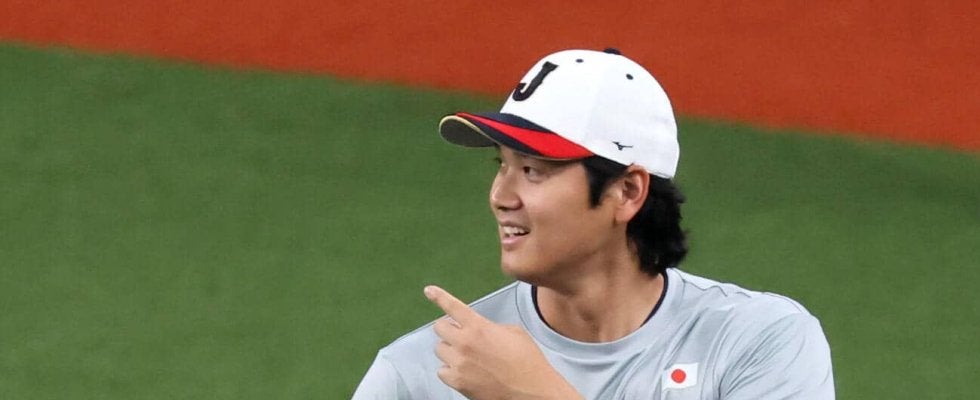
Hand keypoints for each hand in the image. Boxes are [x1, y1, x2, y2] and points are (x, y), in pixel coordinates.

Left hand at [424, 285, 582, 399]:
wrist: (531, 391)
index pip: (453, 306)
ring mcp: (458, 363)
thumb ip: (491, 327)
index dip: (439, 296)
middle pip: (439, 328)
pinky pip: (441, 371)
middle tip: (461, 336)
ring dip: (450, 350)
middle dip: (449, 329)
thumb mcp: (514, 333)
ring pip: (439, 350)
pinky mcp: (457, 382)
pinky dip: (450, 370)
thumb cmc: (527, 361)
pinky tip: (465, 372)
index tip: (428, 290)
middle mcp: (464, 342)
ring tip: (467, 357)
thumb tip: (481, 330)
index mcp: (479, 327)